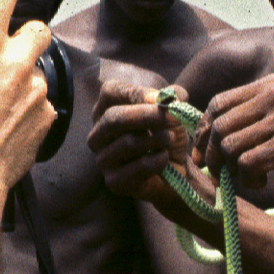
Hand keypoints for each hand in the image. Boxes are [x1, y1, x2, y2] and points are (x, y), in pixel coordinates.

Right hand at [0, 0, 54, 197]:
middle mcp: (16, 62)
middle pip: (36, 27)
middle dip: (21, 35)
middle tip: (0, 54)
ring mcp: (36, 90)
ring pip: (38, 67)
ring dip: (22, 74)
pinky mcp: (47, 116)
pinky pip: (43, 100)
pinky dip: (28, 106)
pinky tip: (5, 120)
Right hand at [88, 80, 196, 206]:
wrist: (175, 170)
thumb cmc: (166, 133)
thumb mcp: (171, 110)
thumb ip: (171, 97)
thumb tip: (163, 97)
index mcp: (106, 109)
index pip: (111, 92)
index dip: (139, 93)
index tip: (165, 99)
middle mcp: (98, 134)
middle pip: (114, 118)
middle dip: (148, 116)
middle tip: (174, 116)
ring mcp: (102, 159)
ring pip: (129, 143)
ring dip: (158, 139)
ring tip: (170, 139)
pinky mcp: (113, 182)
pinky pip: (139, 166)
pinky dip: (159, 160)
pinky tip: (164, 158)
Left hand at [200, 74, 273, 190]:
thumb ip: (258, 112)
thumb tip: (212, 130)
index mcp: (273, 84)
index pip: (219, 103)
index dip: (204, 131)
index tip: (202, 152)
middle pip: (219, 125)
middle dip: (211, 154)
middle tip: (218, 173)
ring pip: (229, 146)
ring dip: (231, 169)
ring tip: (249, 177)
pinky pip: (247, 164)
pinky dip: (248, 179)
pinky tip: (263, 182)